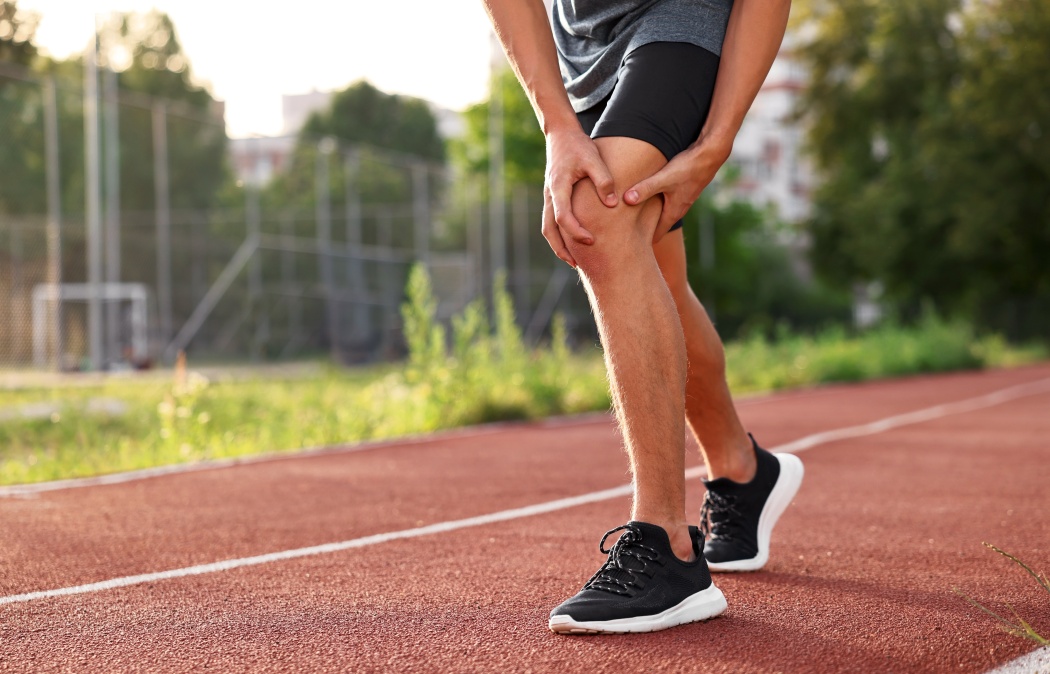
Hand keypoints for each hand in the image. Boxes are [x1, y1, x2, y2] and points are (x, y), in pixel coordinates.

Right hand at [542, 127, 617, 267]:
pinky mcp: (552, 197)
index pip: (563, 217)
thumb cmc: (579, 145)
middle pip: (549, 229)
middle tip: (577, 264)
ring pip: (547, 228)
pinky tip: (573, 243)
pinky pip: (551, 222)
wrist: (561, 134)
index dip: (576, 232)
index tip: (591, 241)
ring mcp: (548, 197)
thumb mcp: (594, 159)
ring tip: (574, 260)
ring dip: (558, 245)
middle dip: (562, 248)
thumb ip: (604, 181)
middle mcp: (549, 195)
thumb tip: (612, 204)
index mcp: (558, 186)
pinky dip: (560, 236)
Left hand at [623, 138, 731, 242]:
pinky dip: (657, 202)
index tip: (631, 246)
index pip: (657, 234)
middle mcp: (679, 208)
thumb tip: (626, 200)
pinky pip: (667, 200)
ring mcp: (682, 199)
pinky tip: (648, 195)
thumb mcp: (663, 179)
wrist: (710, 155)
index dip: (644, 241)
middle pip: (659, 224)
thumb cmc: (688, 168)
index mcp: (673, 212)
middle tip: (627, 234)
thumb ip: (645, 189)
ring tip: (633, 216)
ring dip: (650, 215)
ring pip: (663, 211)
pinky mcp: (683, 188)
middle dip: (645, 230)